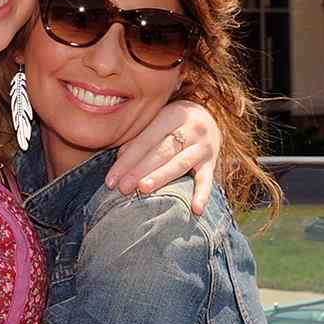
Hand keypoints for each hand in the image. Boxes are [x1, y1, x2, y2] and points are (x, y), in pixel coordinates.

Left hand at [105, 99, 219, 213]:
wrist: (209, 118)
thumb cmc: (172, 124)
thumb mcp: (157, 122)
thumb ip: (139, 139)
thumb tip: (120, 160)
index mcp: (171, 115)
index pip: (145, 141)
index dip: (127, 161)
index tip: (111, 180)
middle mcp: (190, 128)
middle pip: (161, 152)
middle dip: (139, 171)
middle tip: (123, 188)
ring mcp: (204, 145)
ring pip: (180, 164)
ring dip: (161, 177)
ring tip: (143, 189)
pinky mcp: (212, 162)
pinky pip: (207, 179)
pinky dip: (203, 194)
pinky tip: (195, 209)